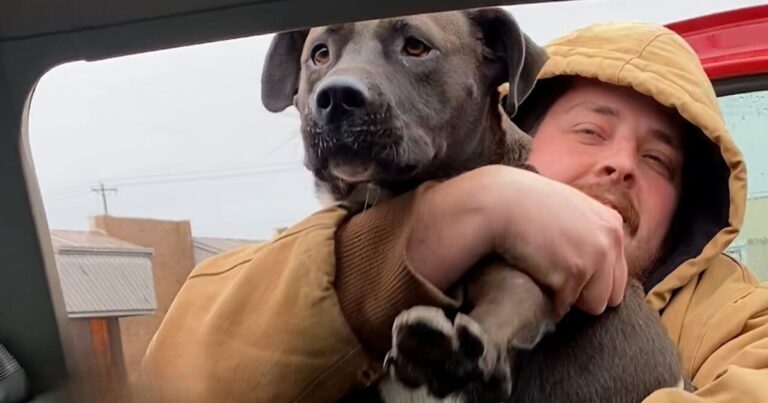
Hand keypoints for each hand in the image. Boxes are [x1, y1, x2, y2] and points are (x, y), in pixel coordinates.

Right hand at [406, 165, 627, 315]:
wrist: (499, 202)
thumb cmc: (525, 203)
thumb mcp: (569, 207)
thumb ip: (588, 228)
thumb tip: (589, 256)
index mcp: (612, 224)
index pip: (618, 274)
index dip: (593, 280)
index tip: (568, 273)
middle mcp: (610, 240)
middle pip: (612, 294)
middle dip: (586, 293)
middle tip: (557, 279)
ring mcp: (595, 257)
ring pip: (593, 305)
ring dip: (570, 298)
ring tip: (545, 277)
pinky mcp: (574, 274)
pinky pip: (566, 305)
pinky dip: (549, 300)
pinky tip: (534, 277)